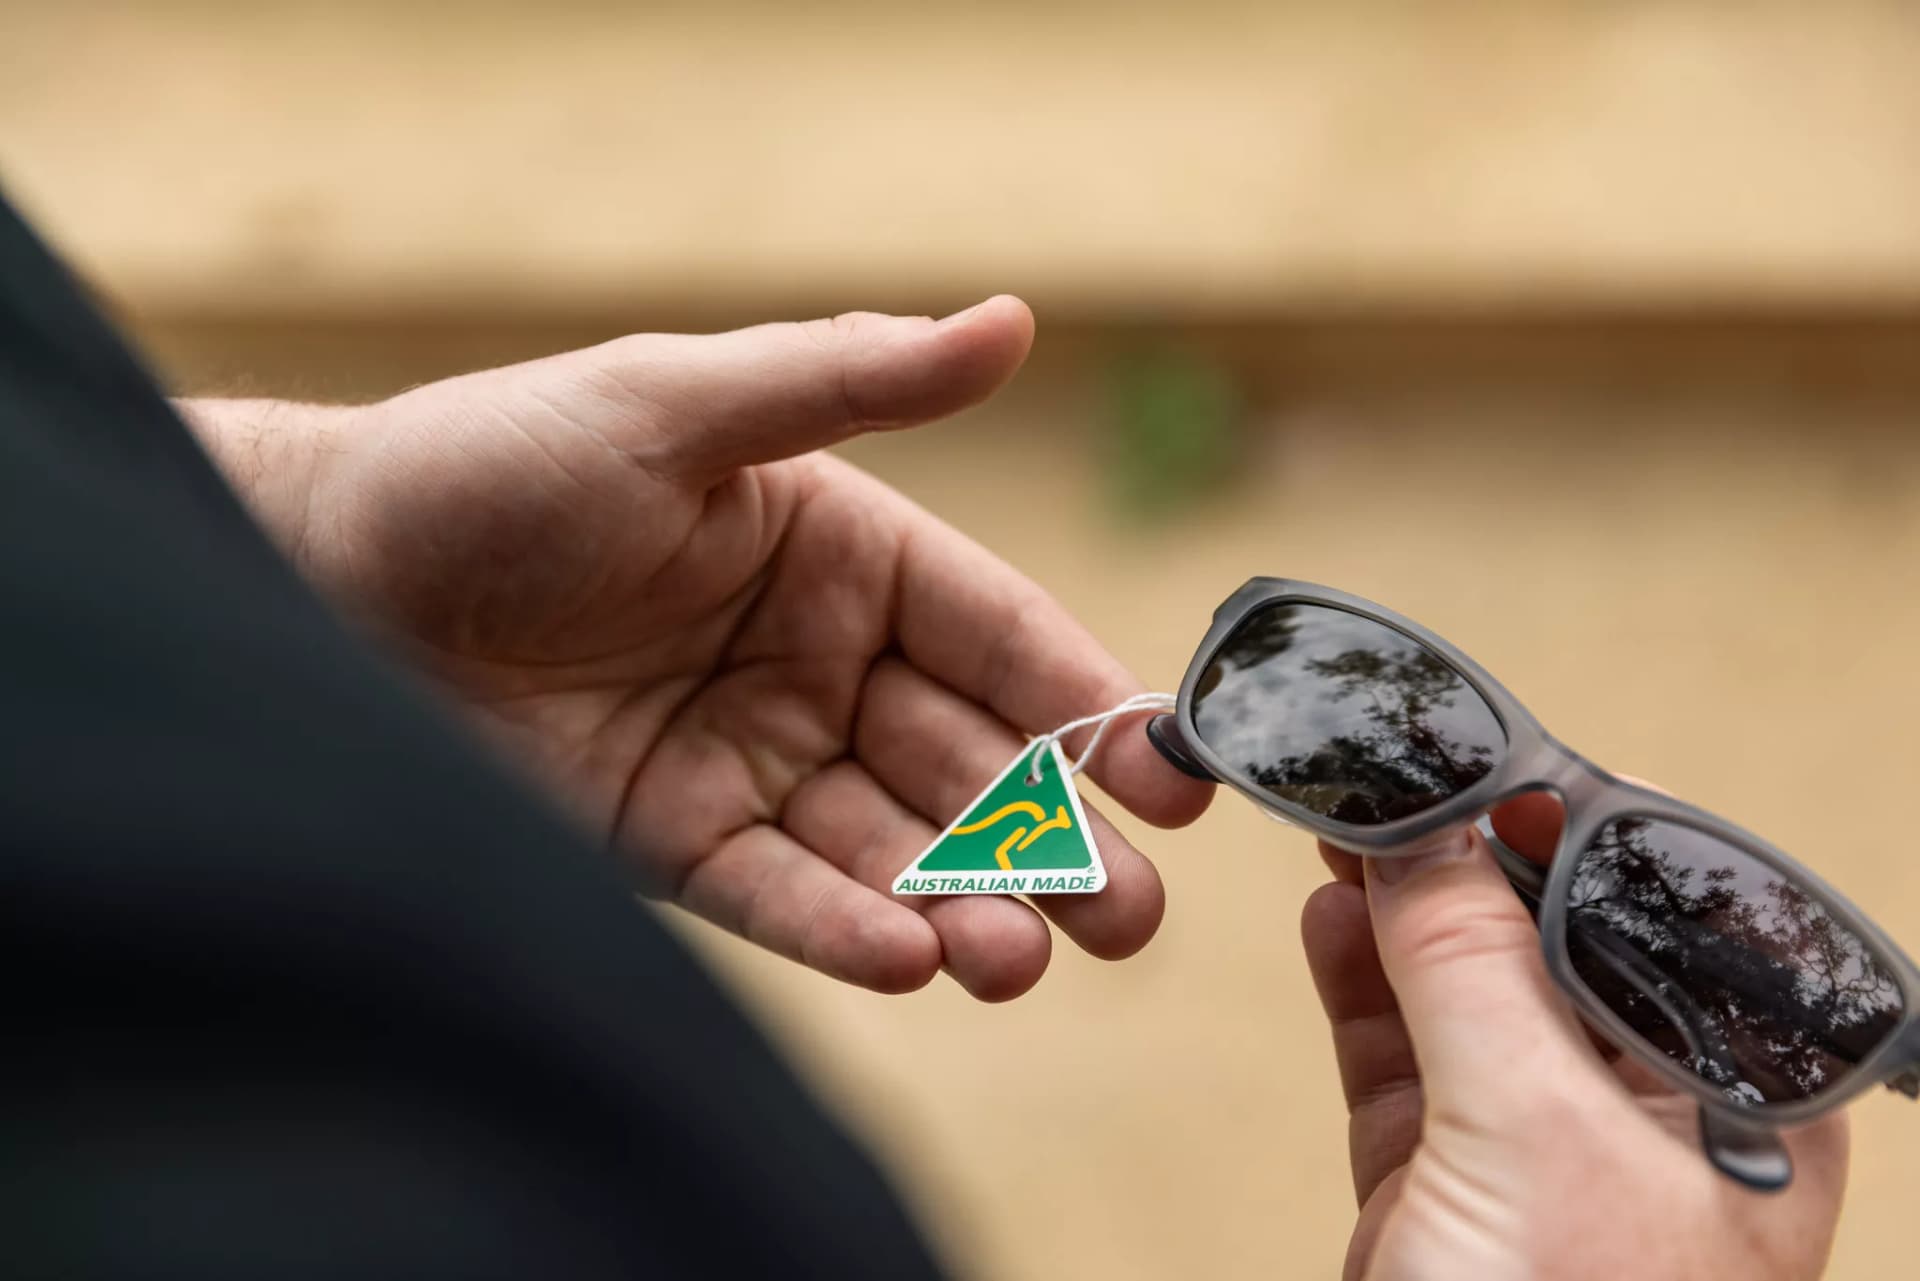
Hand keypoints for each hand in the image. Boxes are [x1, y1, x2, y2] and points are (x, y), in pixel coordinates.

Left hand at [183, 298, 1210, 999]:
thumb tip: (1012, 321)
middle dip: (1059, 839)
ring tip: (1026, 959)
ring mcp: (752, 760)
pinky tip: (910, 958)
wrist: (325, 576)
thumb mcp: (678, 404)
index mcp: (846, 553)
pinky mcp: (675, 842)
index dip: (1093, 705)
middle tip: (1135, 916)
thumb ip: (846, 379)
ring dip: (968, 904)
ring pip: (892, 846)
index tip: (1179, 779)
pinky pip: (781, 892)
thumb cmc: (497, 463)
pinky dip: (846, 927)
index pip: (1001, 635)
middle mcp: (818, 664)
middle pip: (970, 761)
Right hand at [1300, 797, 1847, 1280]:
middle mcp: (1650, 1110)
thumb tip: (1423, 830)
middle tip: (1394, 782)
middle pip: (1555, 941)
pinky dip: (1362, 980)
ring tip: (1346, 831)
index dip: (1585, 826)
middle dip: (1471, 857)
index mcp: (1738, 1097)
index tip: (1491, 754)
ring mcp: (1542, 1144)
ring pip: (1468, 989)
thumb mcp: (1531, 1136)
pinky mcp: (1449, 1174)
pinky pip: (1401, 1048)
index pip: (1671, 916)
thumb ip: (1471, 970)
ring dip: (1402, 909)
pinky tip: (1332, 915)